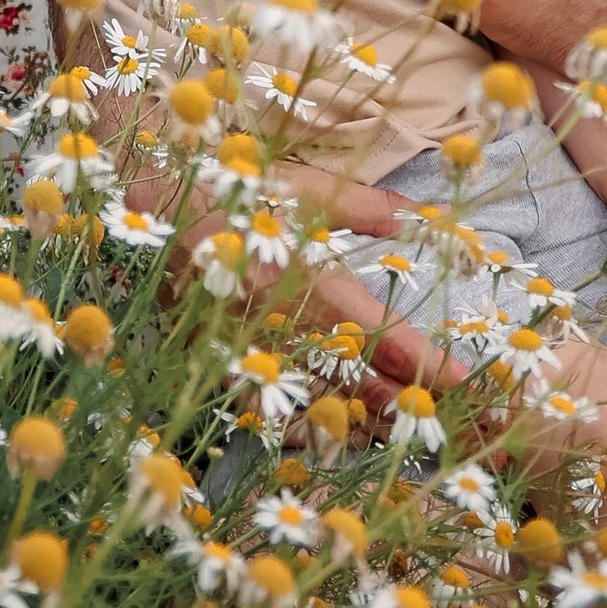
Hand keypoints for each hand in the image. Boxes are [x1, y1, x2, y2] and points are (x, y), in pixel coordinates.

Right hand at [130, 155, 473, 400]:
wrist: (140, 211)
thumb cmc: (229, 189)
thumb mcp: (298, 184)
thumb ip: (360, 204)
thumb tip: (415, 217)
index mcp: (302, 278)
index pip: (378, 332)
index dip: (425, 361)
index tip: (466, 382)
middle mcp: (279, 326)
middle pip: (357, 380)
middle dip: (406, 400)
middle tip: (452, 415)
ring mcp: (249, 355)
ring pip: (320, 401)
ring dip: (368, 413)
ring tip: (410, 424)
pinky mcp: (221, 368)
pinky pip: (276, 405)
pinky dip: (311, 416)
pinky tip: (341, 422)